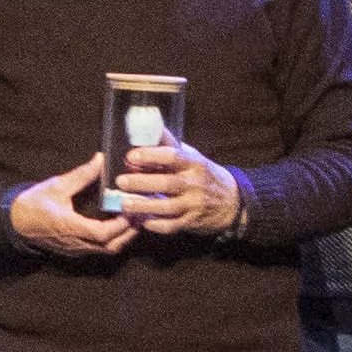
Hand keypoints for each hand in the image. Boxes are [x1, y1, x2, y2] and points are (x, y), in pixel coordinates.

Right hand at [10, 163, 137, 257]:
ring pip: (107, 250)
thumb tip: (101, 160)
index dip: (120, 224)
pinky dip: (113, 239)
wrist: (14, 223)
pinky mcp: (75, 250)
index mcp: (70, 227)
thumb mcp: (56, 186)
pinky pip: (100, 249)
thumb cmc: (33, 204)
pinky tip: (118, 226)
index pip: (102, 233)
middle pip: (110, 246)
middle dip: (129, 232)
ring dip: (123, 237)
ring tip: (133, 220)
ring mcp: (76, 249)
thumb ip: (81, 175)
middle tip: (140, 214)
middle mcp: (76, 242)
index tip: (131, 209)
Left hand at [111, 136, 244, 238]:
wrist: (231, 202)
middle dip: (142, 183)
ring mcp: (194, 205)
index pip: (173, 157)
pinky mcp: (191, 222)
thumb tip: (148, 126)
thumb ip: (169, 145)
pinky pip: (172, 225)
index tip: (131, 156)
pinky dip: (156, 224)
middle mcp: (195, 184)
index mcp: (195, 164)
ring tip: (124, 203)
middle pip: (168, 183)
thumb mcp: (191, 156)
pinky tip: (141, 221)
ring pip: (168, 207)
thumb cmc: (203, 174)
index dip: (151, 155)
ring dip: (144, 206)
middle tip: (120, 181)